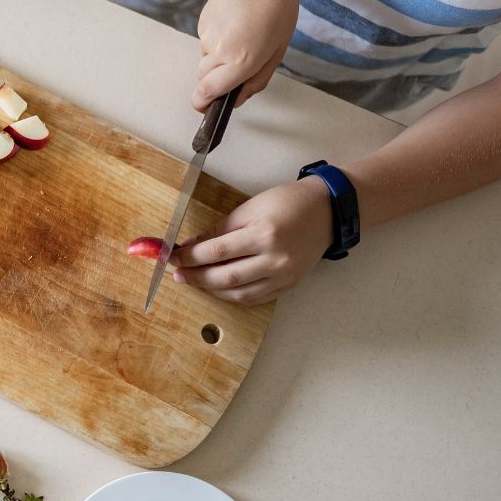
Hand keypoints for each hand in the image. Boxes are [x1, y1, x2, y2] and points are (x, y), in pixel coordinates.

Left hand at [169, 178, 332, 304]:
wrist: (327, 211)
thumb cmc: (286, 202)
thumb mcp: (249, 208)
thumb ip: (220, 230)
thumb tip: (192, 245)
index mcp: (263, 235)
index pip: (216, 251)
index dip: (190, 256)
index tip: (173, 257)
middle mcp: (275, 259)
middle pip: (225, 277)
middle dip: (197, 277)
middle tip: (179, 274)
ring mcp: (284, 276)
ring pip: (239, 293)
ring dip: (212, 290)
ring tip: (196, 281)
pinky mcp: (289, 285)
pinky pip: (255, 298)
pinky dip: (234, 296)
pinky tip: (219, 289)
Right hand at [192, 0, 297, 110]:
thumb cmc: (277, 9)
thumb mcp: (276, 51)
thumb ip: (256, 80)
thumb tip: (238, 98)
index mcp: (240, 62)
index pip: (206, 91)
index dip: (203, 103)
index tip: (205, 107)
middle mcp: (218, 51)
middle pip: (203, 78)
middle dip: (215, 80)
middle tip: (237, 66)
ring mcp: (206, 35)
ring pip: (205, 59)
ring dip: (218, 57)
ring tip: (242, 36)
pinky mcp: (202, 22)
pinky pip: (205, 41)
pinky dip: (217, 40)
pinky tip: (234, 24)